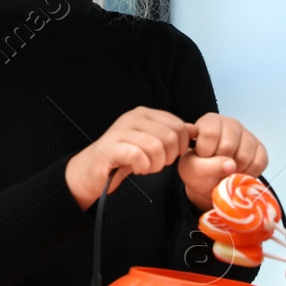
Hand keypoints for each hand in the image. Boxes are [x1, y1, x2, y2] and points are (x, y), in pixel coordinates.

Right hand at [66, 106, 196, 208]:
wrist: (90, 171)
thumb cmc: (123, 158)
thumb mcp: (149, 142)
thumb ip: (170, 135)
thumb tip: (195, 130)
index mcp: (144, 114)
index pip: (178, 125)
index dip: (180, 146)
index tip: (169, 156)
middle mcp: (132, 118)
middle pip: (171, 136)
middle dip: (169, 157)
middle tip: (157, 164)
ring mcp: (120, 131)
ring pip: (157, 147)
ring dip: (156, 164)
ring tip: (146, 168)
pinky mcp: (111, 148)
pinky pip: (139, 156)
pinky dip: (143, 167)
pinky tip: (137, 169)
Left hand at [178, 113, 268, 209]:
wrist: (210, 180)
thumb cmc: (197, 169)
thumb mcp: (191, 167)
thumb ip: (206, 166)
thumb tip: (231, 165)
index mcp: (211, 121)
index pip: (211, 133)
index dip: (205, 151)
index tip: (201, 159)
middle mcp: (231, 124)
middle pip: (228, 145)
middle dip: (219, 163)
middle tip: (214, 167)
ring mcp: (248, 135)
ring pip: (244, 156)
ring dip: (233, 171)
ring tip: (224, 172)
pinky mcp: (260, 149)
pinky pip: (258, 163)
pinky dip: (247, 174)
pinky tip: (237, 173)